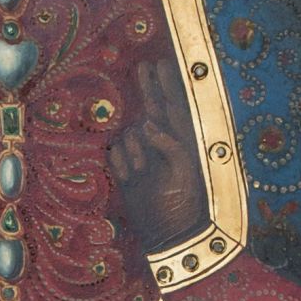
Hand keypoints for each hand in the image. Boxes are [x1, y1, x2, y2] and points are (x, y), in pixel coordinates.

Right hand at [107, 57, 209, 257]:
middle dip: (150, 87)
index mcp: (182, 143)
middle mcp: (162, 145)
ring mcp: (143, 155)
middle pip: (153, 108)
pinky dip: (122, 164)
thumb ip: (170, 145)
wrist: (164, 236)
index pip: (175, 107)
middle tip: (144, 67)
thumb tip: (148, 124)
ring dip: (133, 151)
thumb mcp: (185, 174)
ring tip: (141, 173)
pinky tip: (131, 178)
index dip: (167, 85)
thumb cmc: (181, 206)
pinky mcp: (126, 169)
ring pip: (130, 134)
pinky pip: (116, 153)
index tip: (160, 64)